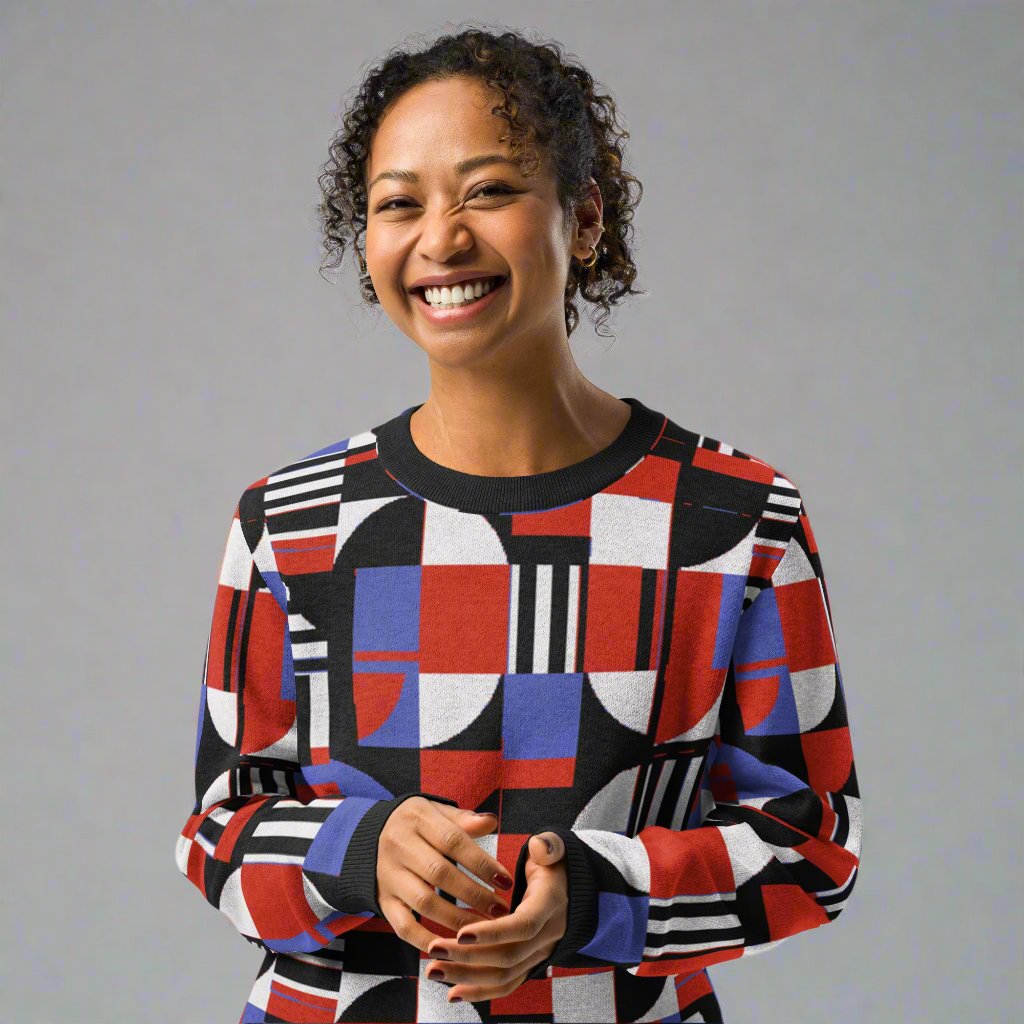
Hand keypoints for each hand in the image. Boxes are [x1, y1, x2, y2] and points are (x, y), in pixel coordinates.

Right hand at [376, 798, 514, 951]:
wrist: (368, 837)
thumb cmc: (417, 825)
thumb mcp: (436, 812)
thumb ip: (463, 820)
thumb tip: (492, 822)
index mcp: (417, 818)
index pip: (453, 841)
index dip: (482, 863)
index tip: (506, 882)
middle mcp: (399, 845)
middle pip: (440, 873)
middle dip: (474, 895)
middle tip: (501, 910)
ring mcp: (388, 875)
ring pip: (424, 902)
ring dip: (458, 919)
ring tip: (485, 929)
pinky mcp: (383, 900)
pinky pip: (403, 926)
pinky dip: (426, 940)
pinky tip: (452, 947)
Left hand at [423, 831, 568, 1004]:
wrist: (569, 889)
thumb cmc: (552, 865)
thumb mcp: (553, 849)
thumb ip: (548, 845)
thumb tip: (539, 847)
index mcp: (550, 905)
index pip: (523, 926)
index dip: (492, 932)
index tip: (460, 933)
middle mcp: (547, 936)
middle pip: (508, 956)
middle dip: (468, 957)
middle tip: (434, 950)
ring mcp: (539, 954)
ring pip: (503, 976)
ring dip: (466, 977)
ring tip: (433, 970)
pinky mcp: (529, 964)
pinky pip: (506, 984)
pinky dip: (479, 992)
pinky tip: (452, 993)